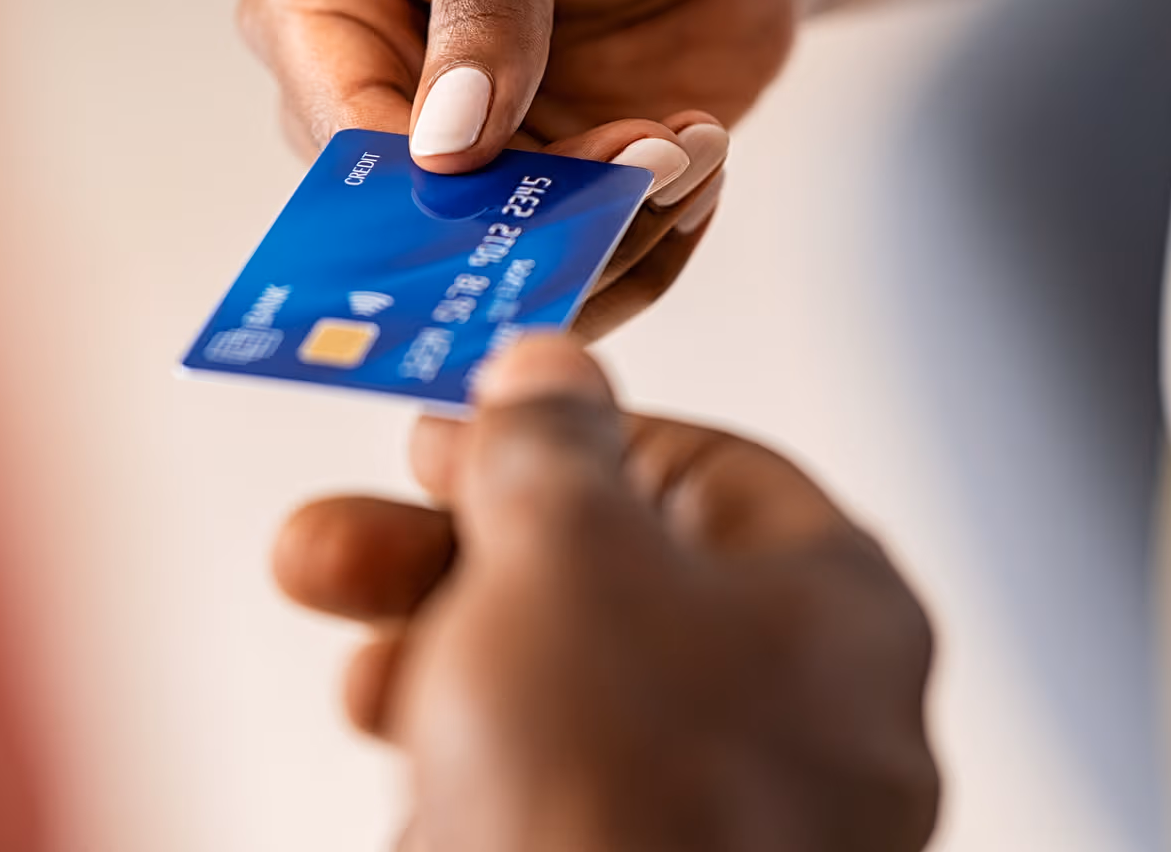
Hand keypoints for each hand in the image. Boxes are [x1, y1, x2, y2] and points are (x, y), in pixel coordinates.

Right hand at [241, 0, 802, 333]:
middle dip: (546, 214)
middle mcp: (374, 104)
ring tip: (692, 141)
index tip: (560, 172)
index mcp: (320, 12)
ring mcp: (468, 166)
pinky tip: (701, 157)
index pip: (347, 141)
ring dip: (620, 229)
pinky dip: (654, 240)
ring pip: (512, 268)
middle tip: (656, 153)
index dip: (444, 184)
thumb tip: (445, 144)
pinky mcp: (552, 203)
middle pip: (424, 227)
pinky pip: (587, 274)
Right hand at [273, 336, 938, 851]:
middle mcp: (804, 710)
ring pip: (570, 679)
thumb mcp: (561, 549)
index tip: (470, 424)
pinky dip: (467, 735)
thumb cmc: (613, 788)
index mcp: (836, 608)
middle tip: (351, 525)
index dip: (570, 429)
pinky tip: (389, 725)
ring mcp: (734, 808)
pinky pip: (556, 775)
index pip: (702, 468)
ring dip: (434, 630)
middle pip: (612, 575)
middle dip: (455, 539)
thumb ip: (549, 438)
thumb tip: (549, 363)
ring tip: (334, 620)